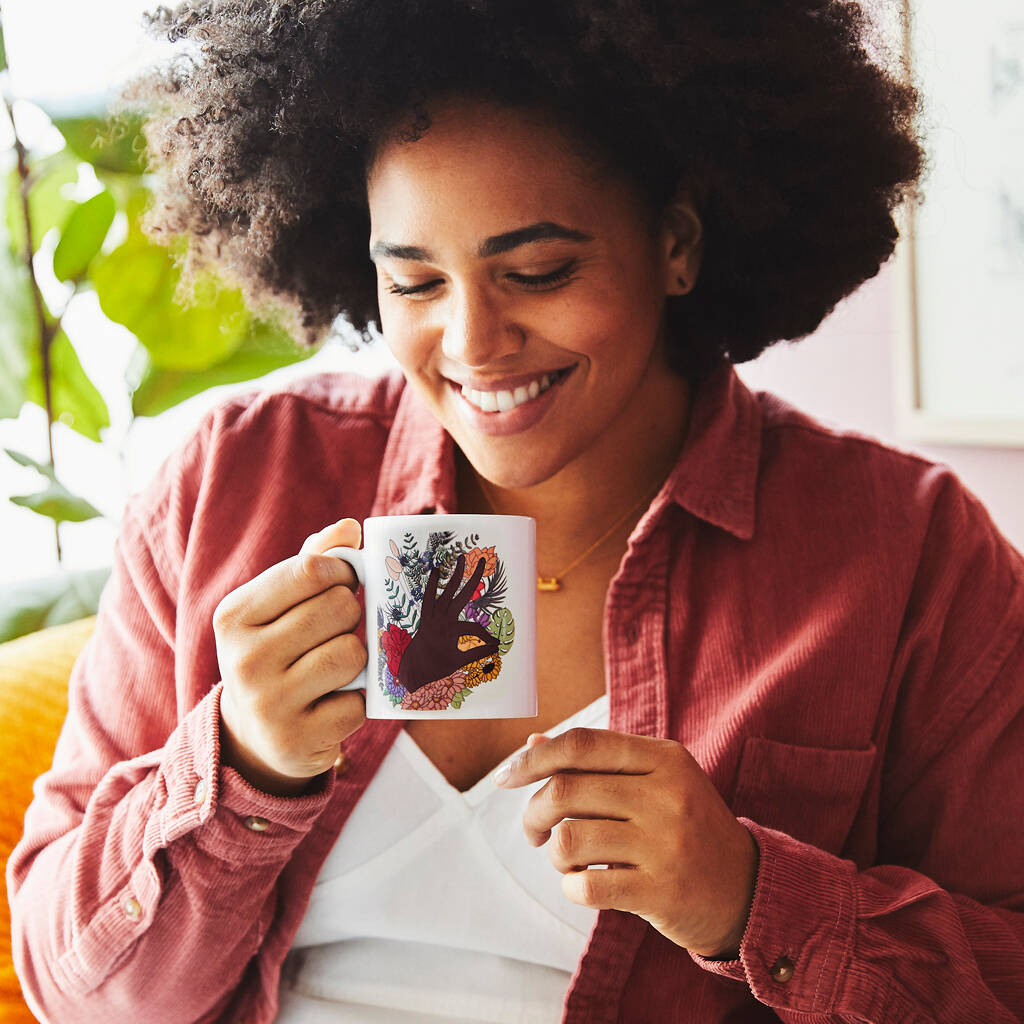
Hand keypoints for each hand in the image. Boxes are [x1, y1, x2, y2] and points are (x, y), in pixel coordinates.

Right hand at [213, 518, 367, 796]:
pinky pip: (357, 704)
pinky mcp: (295, 741)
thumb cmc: (277, 651)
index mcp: (234, 616)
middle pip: (337, 609)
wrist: (253, 735)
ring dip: (356, 658)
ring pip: (351, 653)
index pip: (311, 570)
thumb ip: (313, 560)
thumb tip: (349, 528)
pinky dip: (356, 702)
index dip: (342, 572)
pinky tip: (331, 704)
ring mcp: (267, 704)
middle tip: (336, 631)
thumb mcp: (279, 604)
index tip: (343, 583)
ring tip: (335, 667)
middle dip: (350, 616)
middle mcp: (243, 659)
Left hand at [398, 552, 499, 692]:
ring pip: (445, 591)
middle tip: (480, 561)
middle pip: (461, 595)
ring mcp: (432, 616)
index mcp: (451, 631)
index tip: (495, 645)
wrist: (413, 669)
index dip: (487, 638)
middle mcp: (442, 619)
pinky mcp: (425, 616)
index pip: (475, 629)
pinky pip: (428, 597)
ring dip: (453, 575)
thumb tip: (497, 647)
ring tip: (460, 558)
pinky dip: (431, 584)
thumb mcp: (459, 662)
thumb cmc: (437, 667)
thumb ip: (478, 653)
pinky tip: (436, 570)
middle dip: (473, 578)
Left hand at [495, 729, 758, 958]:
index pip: (582, 744)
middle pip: (565, 790)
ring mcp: (666, 844)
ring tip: (567, 859)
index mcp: (664, 758)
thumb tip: (533, 742)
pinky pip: (587, 887)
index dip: (534, 758)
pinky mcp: (662, 892)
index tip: (506, 776)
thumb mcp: (655, 780)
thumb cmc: (687, 826)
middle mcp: (666, 795)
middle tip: (535, 831)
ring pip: (569, 840)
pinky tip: (584, 885)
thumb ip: (597, 761)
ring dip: (554, 854)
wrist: (748, 888)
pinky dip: (572, 887)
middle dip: (534, 812)